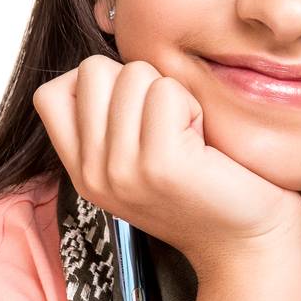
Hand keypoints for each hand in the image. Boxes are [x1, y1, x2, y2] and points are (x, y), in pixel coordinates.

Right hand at [33, 55, 300, 273]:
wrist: (248, 243)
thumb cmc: (207, 190)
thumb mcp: (139, 158)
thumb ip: (111, 120)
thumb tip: (106, 56)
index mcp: (82, 171)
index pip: (51, 93)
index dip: (97, 84)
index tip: (137, 116)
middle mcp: (93, 174)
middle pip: (93, 70)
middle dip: (139, 83)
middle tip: (171, 127)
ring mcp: (122, 172)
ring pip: (132, 74)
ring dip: (171, 93)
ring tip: (190, 138)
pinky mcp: (160, 165)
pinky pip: (167, 91)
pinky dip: (193, 105)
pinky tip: (204, 142)